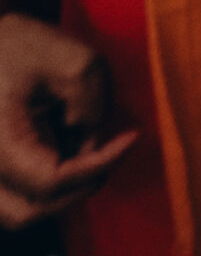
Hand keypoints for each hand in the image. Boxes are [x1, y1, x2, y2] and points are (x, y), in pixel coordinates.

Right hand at [0, 13, 136, 228]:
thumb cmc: (22, 44)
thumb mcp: (74, 61)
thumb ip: (92, 105)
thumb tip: (92, 141)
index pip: (48, 181)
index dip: (98, 166)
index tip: (130, 138)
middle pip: (28, 211)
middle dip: (79, 187)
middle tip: (112, 154)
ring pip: (18, 212)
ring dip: (62, 192)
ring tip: (91, 153)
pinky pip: (15, 196)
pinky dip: (47, 184)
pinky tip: (71, 149)